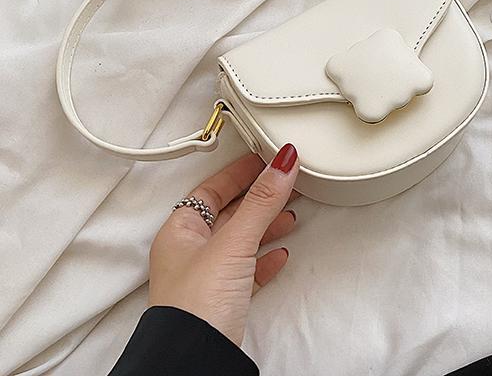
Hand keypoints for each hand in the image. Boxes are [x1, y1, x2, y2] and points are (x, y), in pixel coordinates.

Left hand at [149, 145, 298, 348]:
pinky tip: (278, 256)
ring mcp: (205, 281)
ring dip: (264, 228)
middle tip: (283, 183)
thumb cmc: (195, 307)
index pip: (211, 189)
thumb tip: (281, 164)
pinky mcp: (222, 305)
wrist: (195, 361)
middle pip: (227, 214)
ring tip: (288, 214)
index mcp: (179, 232)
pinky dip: (263, 261)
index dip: (239, 172)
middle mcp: (189, 254)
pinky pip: (245, 273)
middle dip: (257, 200)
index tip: (264, 158)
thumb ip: (260, 204)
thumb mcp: (232, 244)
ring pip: (238, 243)